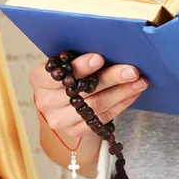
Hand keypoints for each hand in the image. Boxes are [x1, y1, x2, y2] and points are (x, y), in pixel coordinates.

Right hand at [30, 53, 147, 136]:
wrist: (59, 102)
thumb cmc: (65, 75)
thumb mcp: (65, 62)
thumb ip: (78, 57)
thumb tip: (111, 47)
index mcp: (39, 79)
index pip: (57, 74)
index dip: (79, 67)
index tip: (100, 58)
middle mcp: (45, 102)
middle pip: (82, 91)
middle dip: (111, 78)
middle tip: (132, 70)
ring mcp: (59, 119)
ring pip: (96, 106)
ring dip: (121, 92)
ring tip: (139, 81)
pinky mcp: (74, 131)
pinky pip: (102, 119)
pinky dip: (120, 105)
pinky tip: (131, 94)